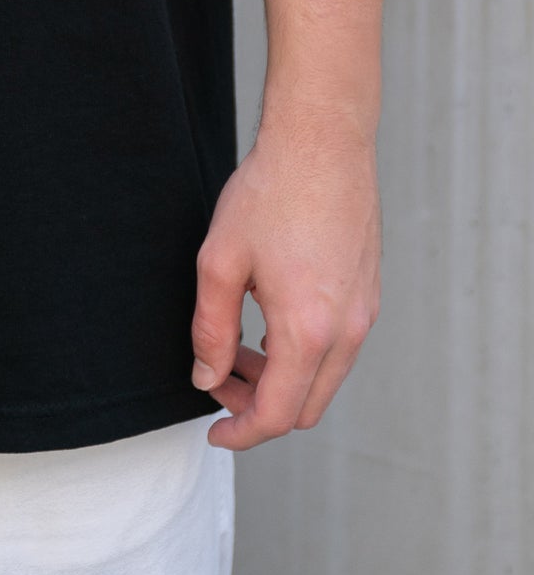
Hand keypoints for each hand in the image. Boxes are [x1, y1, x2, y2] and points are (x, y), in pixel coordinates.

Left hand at [190, 115, 381, 449]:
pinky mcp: (368, 293)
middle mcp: (346, 331)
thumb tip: (206, 376)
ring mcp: (363, 313)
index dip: (240, 432)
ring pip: (323, 379)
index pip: (277, 414)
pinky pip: (337, 349)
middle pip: (305, 407)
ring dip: (279, 378)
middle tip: (217, 376)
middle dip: (257, 406)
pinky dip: (302, 354)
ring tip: (236, 342)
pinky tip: (268, 318)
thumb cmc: (271, 192)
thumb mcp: (219, 261)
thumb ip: (209, 327)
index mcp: (308, 331)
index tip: (213, 431)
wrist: (322, 141)